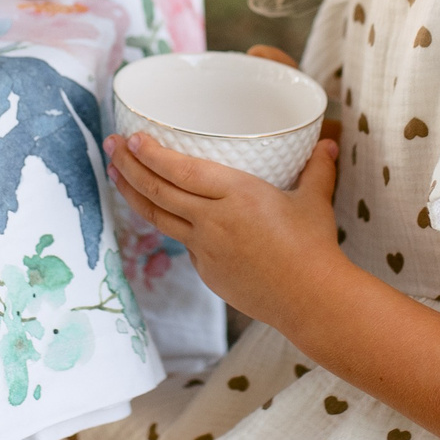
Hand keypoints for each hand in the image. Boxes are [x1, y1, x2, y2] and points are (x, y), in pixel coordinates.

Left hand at [104, 129, 342, 327]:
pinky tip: (167, 214)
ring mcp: (205, 249)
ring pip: (159, 218)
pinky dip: (172, 225)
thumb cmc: (314, 248)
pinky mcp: (207, 273)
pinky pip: (184, 244)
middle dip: (128, 166)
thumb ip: (318, 169)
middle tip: (110, 145)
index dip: (151, 154)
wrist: (311, 301)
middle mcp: (213, 220)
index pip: (181, 169)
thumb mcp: (315, 201)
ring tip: (116, 174)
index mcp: (237, 194)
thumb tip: (328, 143)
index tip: (132, 138)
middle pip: (158, 191)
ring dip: (133, 194)